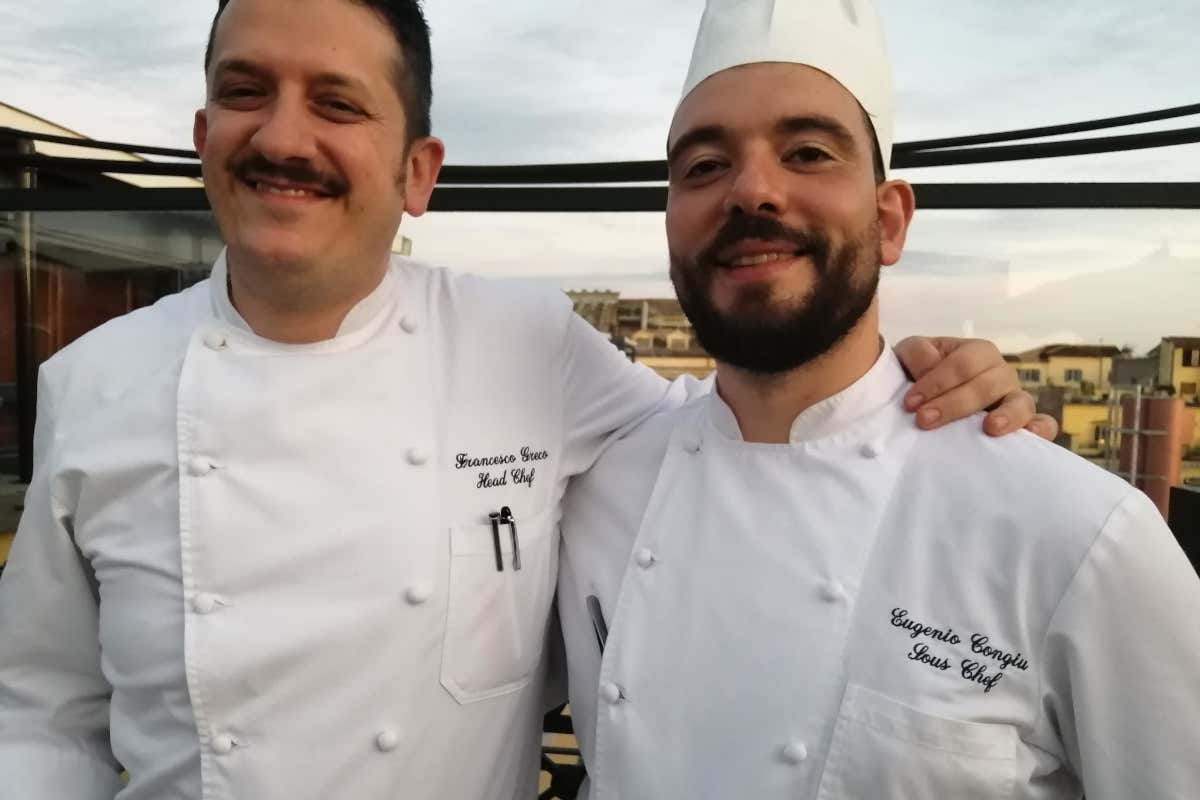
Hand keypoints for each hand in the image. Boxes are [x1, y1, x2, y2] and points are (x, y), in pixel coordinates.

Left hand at [893, 337, 1058, 440]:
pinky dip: (1042, 428)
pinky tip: (1031, 437)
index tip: (910, 403)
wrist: (924, 396)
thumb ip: (918, 354)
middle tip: (924, 420)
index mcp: (977, 352)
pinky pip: (1044, 423)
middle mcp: (1001, 373)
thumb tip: (929, 368)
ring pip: (1020, 403)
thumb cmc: (920, 372)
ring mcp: (1015, 398)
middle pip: (986, 386)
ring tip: (990, 429)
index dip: (936, 382)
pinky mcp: (1023, 422)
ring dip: (1006, 416)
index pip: (963, 364)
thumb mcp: (913, 354)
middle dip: (953, 404)